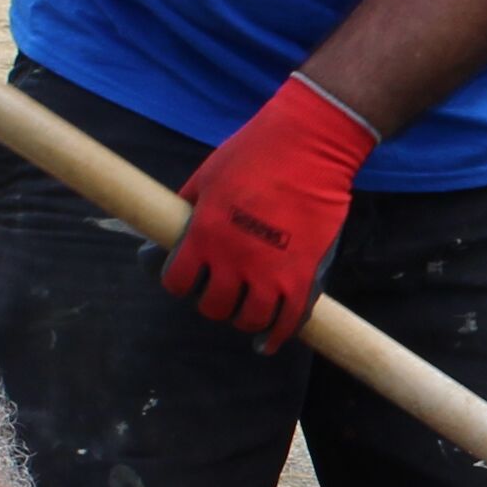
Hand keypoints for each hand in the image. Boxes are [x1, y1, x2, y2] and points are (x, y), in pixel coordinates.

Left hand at [157, 77, 376, 352]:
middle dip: (213, 303)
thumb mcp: (207, 176)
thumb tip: (178, 225)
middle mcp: (233, 259)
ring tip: (248, 310)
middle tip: (221, 293)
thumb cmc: (254, 152)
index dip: (178, 282)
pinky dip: (277, 336)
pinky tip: (269, 342)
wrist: (309, 144)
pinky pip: (288, 320)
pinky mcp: (303, 274)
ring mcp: (269, 271)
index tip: (187, 278)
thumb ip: (191, 208)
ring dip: (245, 319)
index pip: (177, 281)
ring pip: (249, 319)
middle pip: (213, 307)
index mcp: (203, 234)